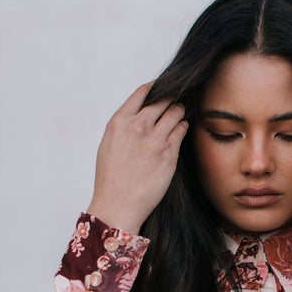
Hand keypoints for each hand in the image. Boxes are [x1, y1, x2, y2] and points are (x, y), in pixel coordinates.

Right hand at [88, 83, 187, 233]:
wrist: (119, 204)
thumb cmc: (111, 177)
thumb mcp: (109, 143)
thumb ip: (124, 125)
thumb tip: (140, 112)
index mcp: (120, 121)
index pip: (143, 92)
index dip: (156, 87)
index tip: (162, 87)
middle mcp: (138, 127)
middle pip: (163, 99)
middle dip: (171, 97)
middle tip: (176, 98)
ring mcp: (155, 140)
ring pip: (175, 112)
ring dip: (179, 110)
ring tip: (180, 112)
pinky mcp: (169, 154)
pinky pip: (181, 130)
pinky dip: (183, 126)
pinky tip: (181, 127)